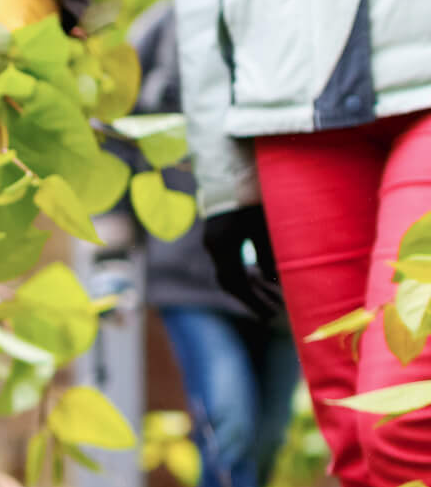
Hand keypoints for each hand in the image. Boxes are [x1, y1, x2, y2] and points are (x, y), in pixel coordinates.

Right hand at [203, 204, 283, 321]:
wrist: (231, 170)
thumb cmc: (253, 194)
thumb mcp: (266, 224)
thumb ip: (269, 253)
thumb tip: (274, 281)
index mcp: (223, 243)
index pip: (236, 281)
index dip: (254, 301)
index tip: (271, 316)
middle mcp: (213, 245)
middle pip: (229, 282)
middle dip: (251, 299)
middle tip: (272, 315)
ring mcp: (212, 240)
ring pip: (227, 274)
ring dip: (249, 288)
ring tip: (272, 299)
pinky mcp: (217, 236)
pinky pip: (228, 263)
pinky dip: (244, 275)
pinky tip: (261, 280)